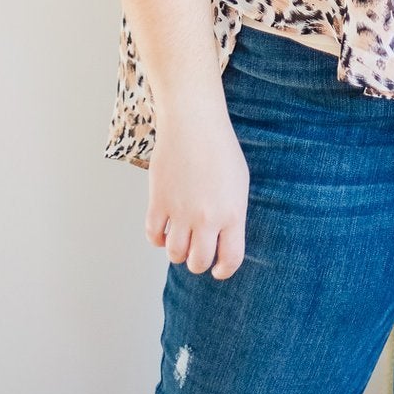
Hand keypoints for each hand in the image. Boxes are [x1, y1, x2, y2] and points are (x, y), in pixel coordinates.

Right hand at [145, 94, 250, 279]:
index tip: (218, 269)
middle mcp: (206, 217)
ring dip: (178, 252)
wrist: (194, 123)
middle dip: (198, 262)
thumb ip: (232, 214)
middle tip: (197, 253)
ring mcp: (181, 211)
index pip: (231, 259)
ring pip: (174, 254)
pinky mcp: (158, 202)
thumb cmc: (220, 149)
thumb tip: (222, 240)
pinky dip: (158, 238)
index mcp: (232, 213)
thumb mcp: (239, 183)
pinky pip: (154, 236)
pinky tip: (164, 229)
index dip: (224, 270)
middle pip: (198, 262)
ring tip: (181, 239)